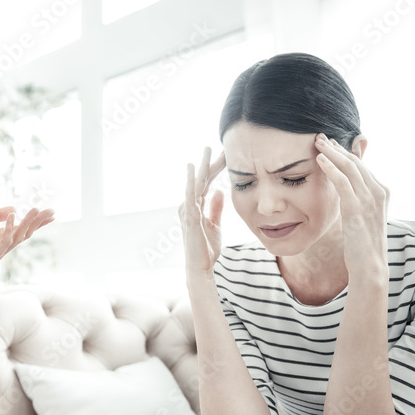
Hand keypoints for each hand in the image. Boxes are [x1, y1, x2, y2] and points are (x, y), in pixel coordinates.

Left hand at [0, 206, 54, 268]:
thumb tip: (14, 208)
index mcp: (0, 236)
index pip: (23, 228)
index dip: (36, 221)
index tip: (49, 213)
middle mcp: (2, 244)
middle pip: (25, 233)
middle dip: (38, 222)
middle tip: (50, 211)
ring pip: (18, 238)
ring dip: (28, 223)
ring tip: (35, 210)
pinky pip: (4, 242)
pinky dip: (10, 229)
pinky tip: (14, 216)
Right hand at [179, 147, 225, 279]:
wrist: (201, 268)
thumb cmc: (206, 249)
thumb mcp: (215, 224)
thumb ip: (215, 208)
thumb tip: (219, 191)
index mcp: (196, 206)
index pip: (207, 183)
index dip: (216, 169)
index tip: (226, 156)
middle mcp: (189, 205)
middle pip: (202, 180)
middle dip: (210, 163)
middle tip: (218, 146)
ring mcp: (187, 210)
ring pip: (196, 183)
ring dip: (201, 166)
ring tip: (206, 150)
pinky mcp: (189, 216)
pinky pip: (190, 194)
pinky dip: (191, 180)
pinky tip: (194, 168)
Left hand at [314, 135, 388, 279]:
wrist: (371, 266)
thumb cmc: (363, 244)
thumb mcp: (361, 216)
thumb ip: (355, 199)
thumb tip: (346, 189)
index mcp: (381, 192)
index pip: (361, 166)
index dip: (344, 152)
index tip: (329, 144)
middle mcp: (379, 192)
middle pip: (356, 162)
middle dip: (337, 148)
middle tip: (320, 137)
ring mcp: (370, 200)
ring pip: (350, 168)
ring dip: (332, 152)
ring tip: (317, 143)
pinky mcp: (357, 209)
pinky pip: (343, 183)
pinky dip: (331, 169)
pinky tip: (320, 160)